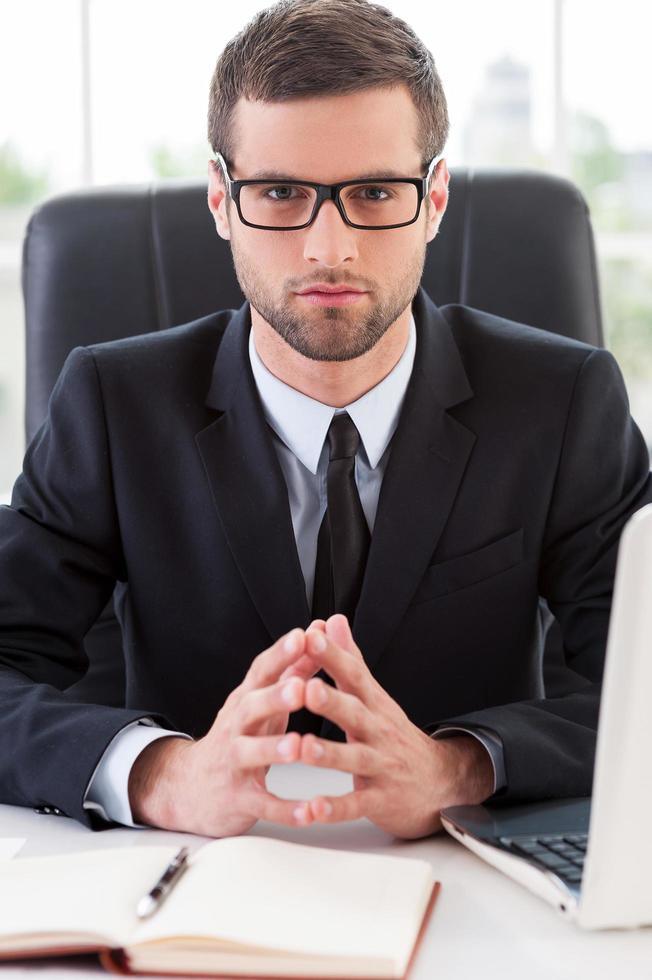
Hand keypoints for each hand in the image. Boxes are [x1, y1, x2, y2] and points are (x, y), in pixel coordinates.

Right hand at [128, 622, 326, 835]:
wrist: (190, 786)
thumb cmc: (239, 736)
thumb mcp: (262, 701)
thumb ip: (293, 669)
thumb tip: (319, 633)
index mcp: (247, 699)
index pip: (262, 671)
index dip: (281, 653)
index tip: (304, 636)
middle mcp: (236, 727)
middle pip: (250, 707)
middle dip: (275, 697)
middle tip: (301, 687)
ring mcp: (233, 763)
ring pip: (250, 754)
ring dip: (274, 749)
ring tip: (299, 746)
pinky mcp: (237, 798)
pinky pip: (262, 805)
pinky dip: (285, 809)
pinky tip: (309, 812)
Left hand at [297, 615, 494, 837]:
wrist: (441, 783)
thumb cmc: (395, 736)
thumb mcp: (375, 696)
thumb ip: (350, 660)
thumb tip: (333, 620)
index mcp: (373, 705)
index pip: (354, 675)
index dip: (334, 656)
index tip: (311, 637)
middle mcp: (378, 732)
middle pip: (354, 714)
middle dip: (330, 701)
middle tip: (305, 688)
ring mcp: (381, 766)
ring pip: (354, 760)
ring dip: (328, 754)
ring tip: (303, 748)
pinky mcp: (380, 799)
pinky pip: (356, 804)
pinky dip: (336, 807)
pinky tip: (314, 809)